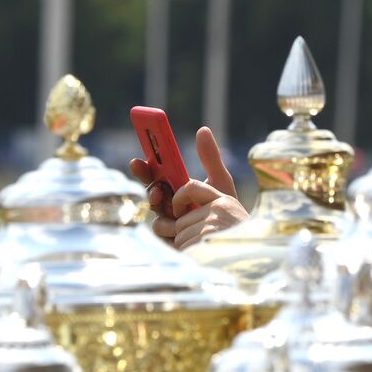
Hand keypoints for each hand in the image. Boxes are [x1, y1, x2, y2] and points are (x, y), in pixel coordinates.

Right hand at [130, 126, 248, 247]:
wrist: (233, 238)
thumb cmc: (224, 209)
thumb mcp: (220, 182)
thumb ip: (211, 158)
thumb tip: (203, 130)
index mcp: (177, 190)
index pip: (156, 176)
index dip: (145, 167)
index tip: (139, 159)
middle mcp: (168, 206)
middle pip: (150, 192)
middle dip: (145, 182)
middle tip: (145, 173)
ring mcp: (167, 224)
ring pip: (154, 211)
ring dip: (159, 204)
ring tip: (169, 201)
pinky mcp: (170, 241)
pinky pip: (161, 231)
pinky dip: (169, 226)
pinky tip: (179, 225)